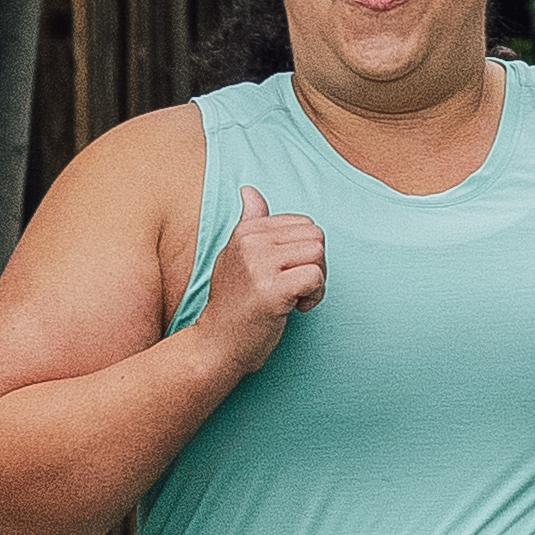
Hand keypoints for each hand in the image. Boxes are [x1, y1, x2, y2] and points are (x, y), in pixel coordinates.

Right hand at [196, 183, 324, 373]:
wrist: (216, 344)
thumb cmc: (233, 303)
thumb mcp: (235, 256)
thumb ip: (249, 223)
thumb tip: (249, 189)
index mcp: (246, 231)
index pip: (304, 223)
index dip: (305, 251)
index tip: (286, 274)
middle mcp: (251, 243)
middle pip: (317, 236)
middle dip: (315, 264)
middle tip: (295, 287)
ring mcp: (260, 266)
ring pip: (319, 254)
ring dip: (316, 281)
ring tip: (294, 298)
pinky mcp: (272, 290)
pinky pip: (316, 277)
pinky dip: (315, 296)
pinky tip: (296, 309)